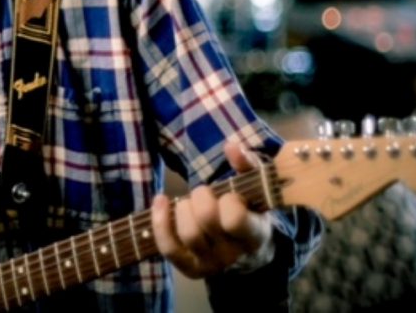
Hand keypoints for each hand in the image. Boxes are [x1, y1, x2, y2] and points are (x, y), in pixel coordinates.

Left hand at [151, 141, 273, 278]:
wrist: (248, 249)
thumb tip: (231, 147)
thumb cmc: (250, 210)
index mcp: (255, 234)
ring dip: (182, 209)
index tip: (230, 194)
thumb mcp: (256, 186)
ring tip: (188, 203)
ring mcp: (212, 264)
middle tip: (205, 193)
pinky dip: (159, 222)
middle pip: (206, 221)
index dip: (228, 200)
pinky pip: (169, 248)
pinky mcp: (191, 268)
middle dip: (200, 197)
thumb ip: (247, 164)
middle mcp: (234, 254)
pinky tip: (160, 201)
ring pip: (188, 234)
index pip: (235, 219)